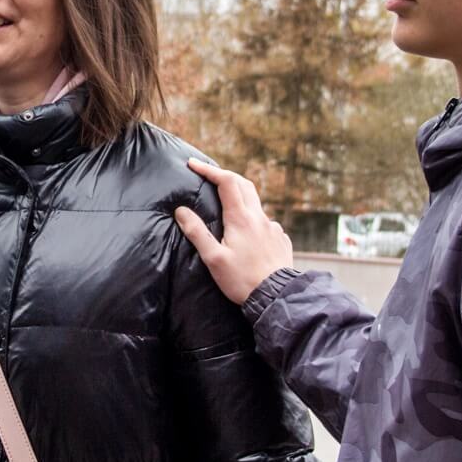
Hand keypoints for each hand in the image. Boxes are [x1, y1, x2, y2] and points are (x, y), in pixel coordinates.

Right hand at [173, 158, 292, 306]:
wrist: (276, 297)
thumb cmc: (241, 280)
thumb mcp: (213, 258)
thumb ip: (197, 232)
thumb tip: (181, 210)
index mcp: (241, 218)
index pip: (226, 182)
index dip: (209, 170)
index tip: (193, 164)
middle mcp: (259, 217)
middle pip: (244, 184)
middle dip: (225, 176)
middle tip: (209, 176)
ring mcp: (273, 227)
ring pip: (256, 202)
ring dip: (240, 196)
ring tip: (227, 204)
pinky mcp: (280, 239)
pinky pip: (265, 221)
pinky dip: (252, 217)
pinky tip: (247, 231)